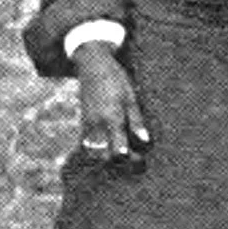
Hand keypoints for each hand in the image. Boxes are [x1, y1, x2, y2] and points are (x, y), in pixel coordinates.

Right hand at [73, 45, 149, 168]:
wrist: (93, 66)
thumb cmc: (116, 80)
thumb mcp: (130, 97)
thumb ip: (136, 121)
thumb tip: (145, 141)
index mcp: (112, 117)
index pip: (118, 146)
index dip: (129, 157)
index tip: (139, 161)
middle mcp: (97, 124)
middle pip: (103, 155)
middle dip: (117, 162)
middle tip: (133, 159)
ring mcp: (87, 124)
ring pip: (92, 152)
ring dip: (105, 158)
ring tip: (120, 157)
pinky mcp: (82, 123)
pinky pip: (85, 144)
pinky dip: (95, 151)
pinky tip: (106, 151)